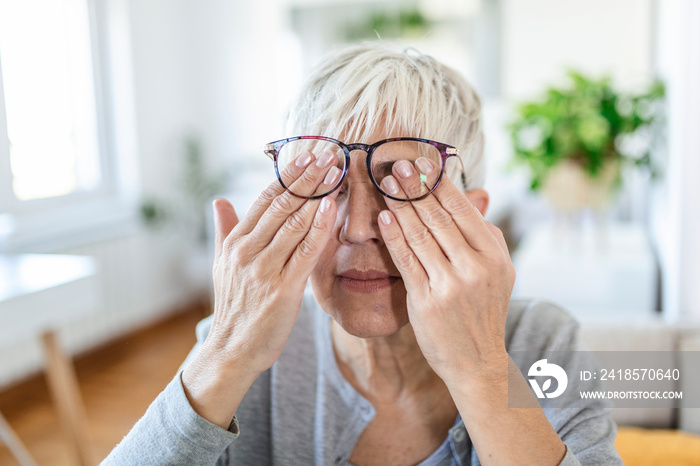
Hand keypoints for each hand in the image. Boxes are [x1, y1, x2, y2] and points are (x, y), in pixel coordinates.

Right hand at [182, 150, 340, 426]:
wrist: (232, 350)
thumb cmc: (234, 306)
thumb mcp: (221, 265)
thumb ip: (224, 230)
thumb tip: (219, 200)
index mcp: (235, 242)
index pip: (265, 199)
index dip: (288, 175)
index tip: (308, 154)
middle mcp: (247, 251)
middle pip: (282, 205)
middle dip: (307, 176)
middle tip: (329, 153)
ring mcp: (264, 269)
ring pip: (295, 223)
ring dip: (318, 194)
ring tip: (336, 171)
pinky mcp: (283, 289)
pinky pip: (305, 252)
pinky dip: (320, 227)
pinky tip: (333, 206)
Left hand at [376, 158, 514, 386]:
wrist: (477, 360)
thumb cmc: (484, 310)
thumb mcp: (498, 270)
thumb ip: (486, 233)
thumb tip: (475, 194)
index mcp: (494, 255)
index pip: (462, 210)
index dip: (439, 183)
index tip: (422, 161)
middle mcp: (475, 267)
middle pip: (438, 217)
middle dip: (415, 187)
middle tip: (396, 163)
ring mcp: (451, 284)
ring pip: (420, 235)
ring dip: (400, 205)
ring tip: (386, 183)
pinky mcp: (427, 300)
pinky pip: (406, 260)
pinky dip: (394, 236)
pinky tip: (384, 218)